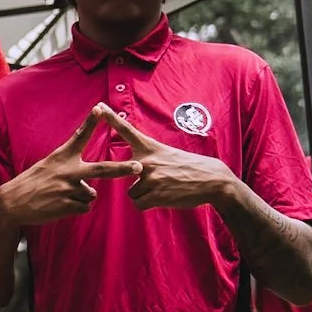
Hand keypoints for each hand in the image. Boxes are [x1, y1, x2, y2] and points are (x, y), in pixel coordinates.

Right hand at [0, 105, 142, 227]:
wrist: (13, 202)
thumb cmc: (32, 183)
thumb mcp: (48, 167)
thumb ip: (71, 172)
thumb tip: (91, 189)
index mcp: (62, 157)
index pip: (79, 136)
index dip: (91, 122)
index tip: (100, 108)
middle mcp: (68, 171)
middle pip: (102, 169)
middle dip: (122, 168)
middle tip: (139, 166)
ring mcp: (68, 189)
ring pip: (91, 194)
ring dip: (81, 197)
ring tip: (61, 196)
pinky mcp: (67, 205)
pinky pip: (84, 207)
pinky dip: (75, 208)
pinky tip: (60, 205)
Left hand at [97, 106, 237, 210]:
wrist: (213, 180)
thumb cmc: (189, 168)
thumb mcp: (168, 154)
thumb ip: (149, 158)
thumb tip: (136, 170)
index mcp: (151, 147)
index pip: (127, 130)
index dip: (111, 119)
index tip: (98, 106)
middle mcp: (147, 160)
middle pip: (120, 172)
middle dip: (134, 180)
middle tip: (158, 179)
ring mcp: (151, 177)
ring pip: (132, 192)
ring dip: (144, 195)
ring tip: (164, 189)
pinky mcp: (156, 194)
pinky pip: (138, 204)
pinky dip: (148, 205)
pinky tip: (164, 198)